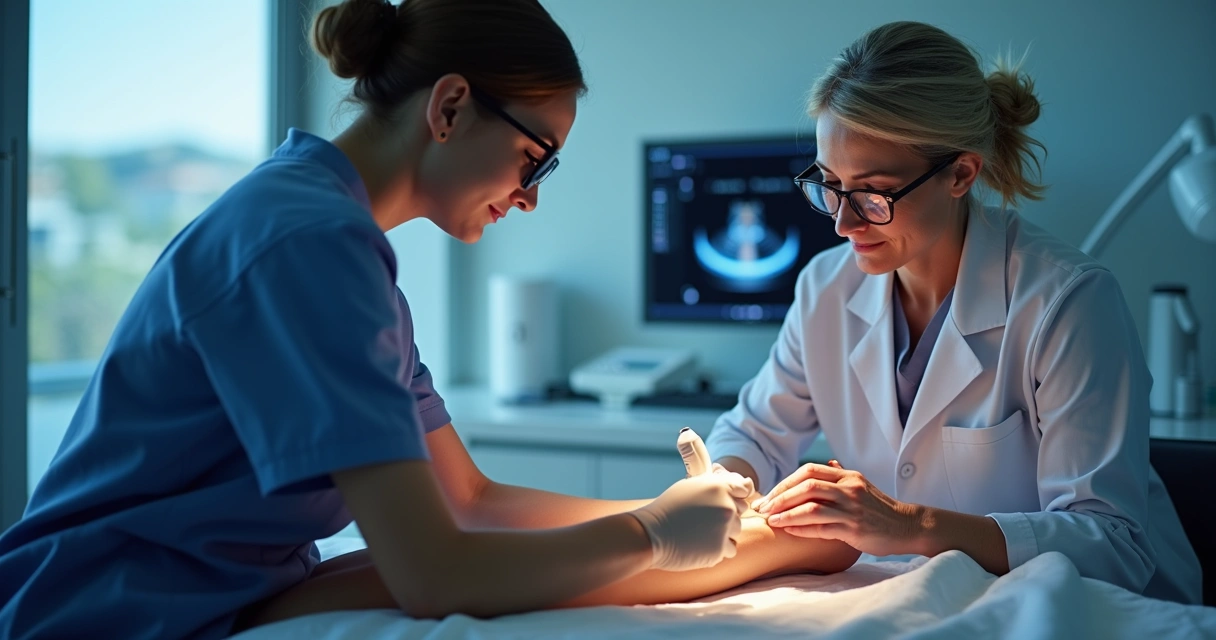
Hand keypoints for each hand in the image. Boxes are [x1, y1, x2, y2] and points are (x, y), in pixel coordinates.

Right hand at [629, 472, 752, 570]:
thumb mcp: (691, 486)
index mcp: (719, 487)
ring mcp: (725, 528)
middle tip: (704, 521)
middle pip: (740, 513)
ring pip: (736, 532)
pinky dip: (718, 550)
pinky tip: (701, 545)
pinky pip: (730, 550)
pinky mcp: (720, 549)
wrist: (651, 534)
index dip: (733, 497)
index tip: (721, 503)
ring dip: (723, 534)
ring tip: (700, 534)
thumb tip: (742, 486)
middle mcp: (726, 506)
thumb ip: (716, 485)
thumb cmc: (668, 509)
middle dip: (727, 517)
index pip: (743, 490)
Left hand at [752, 460, 921, 556]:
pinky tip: (788, 530)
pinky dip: (801, 528)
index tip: (769, 494)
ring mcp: (852, 509)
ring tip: (770, 520)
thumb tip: (825, 464)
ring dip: (786, 514)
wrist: (908, 526)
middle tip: (762, 508)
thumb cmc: (880, 509)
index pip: (808, 471)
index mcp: (847, 476)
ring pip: (812, 507)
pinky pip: (822, 528)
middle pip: (806, 487)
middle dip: (780, 497)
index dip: (785, 482)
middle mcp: (849, 489)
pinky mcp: (855, 530)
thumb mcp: (861, 485)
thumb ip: (840, 476)